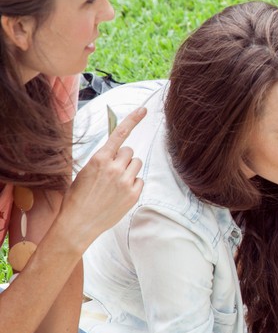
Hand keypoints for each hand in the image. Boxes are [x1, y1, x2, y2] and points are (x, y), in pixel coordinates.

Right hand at [59, 107, 146, 241]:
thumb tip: (115, 152)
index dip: (132, 120)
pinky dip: (133, 184)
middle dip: (123, 159)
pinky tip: (120, 193)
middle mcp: (114, 167)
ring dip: (129, 170)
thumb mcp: (84, 172)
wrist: (78, 223)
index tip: (144, 109)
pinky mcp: (133, 194)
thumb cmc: (77, 197)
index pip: (119, 134)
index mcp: (99, 159)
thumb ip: (101, 160)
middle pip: (130, 152)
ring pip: (137, 164)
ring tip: (115, 183)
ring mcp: (126, 181)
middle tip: (112, 171)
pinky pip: (140, 180)